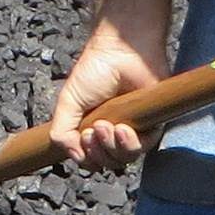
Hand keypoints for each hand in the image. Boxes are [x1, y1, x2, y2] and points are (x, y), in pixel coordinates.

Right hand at [48, 20, 165, 172]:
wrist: (120, 52)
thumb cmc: (94, 71)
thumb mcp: (68, 103)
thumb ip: (61, 132)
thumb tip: (74, 156)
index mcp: (95, 129)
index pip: (92, 159)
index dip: (86, 157)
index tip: (83, 137)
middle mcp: (115, 132)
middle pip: (108, 162)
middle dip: (98, 152)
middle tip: (93, 131)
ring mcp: (135, 128)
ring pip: (125, 158)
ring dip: (112, 148)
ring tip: (106, 126)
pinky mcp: (153, 123)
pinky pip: (145, 147)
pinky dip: (131, 143)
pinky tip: (123, 128)